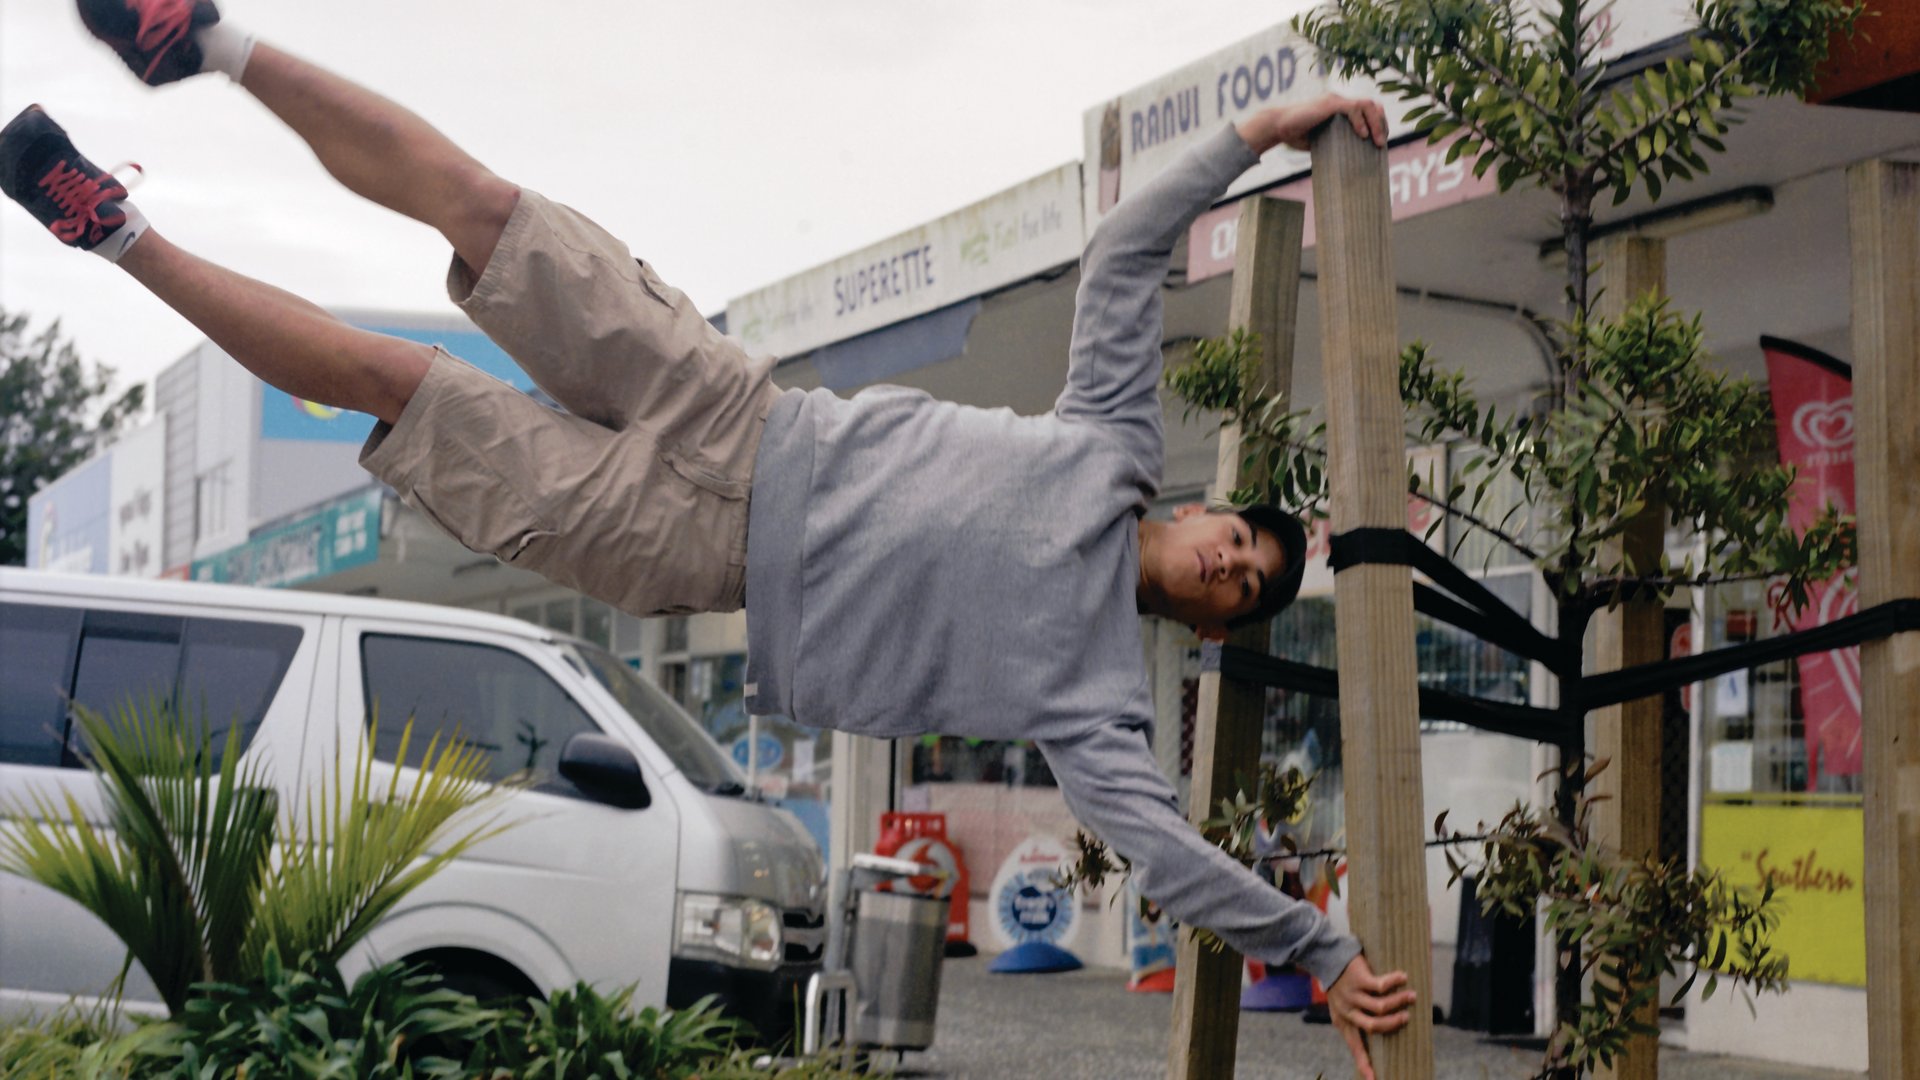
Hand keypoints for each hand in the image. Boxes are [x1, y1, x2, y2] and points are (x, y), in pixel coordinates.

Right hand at [1237, 94, 1388, 153]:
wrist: (1278, 127)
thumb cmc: (1296, 135)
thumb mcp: (1322, 140)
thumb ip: (1336, 142)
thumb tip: (1350, 162)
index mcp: (1340, 108)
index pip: (1368, 110)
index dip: (1378, 123)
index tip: (1380, 141)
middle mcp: (1340, 101)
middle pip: (1372, 106)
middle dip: (1381, 124)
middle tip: (1381, 143)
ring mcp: (1335, 100)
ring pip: (1367, 105)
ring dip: (1376, 123)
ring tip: (1376, 141)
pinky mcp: (1330, 104)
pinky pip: (1353, 108)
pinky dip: (1360, 120)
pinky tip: (1362, 134)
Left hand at [1325, 953, 1416, 1079]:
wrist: (1326, 957)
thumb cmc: (1338, 984)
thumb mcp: (1341, 1006)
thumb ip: (1354, 1018)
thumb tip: (1379, 1027)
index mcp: (1343, 1021)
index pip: (1355, 1046)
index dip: (1364, 1063)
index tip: (1374, 1079)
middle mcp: (1347, 1011)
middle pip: (1374, 1026)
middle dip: (1393, 1024)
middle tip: (1406, 1018)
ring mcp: (1352, 995)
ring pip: (1381, 1006)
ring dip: (1399, 1002)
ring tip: (1411, 996)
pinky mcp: (1358, 979)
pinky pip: (1381, 985)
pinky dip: (1394, 982)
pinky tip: (1403, 977)